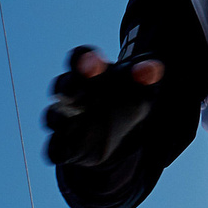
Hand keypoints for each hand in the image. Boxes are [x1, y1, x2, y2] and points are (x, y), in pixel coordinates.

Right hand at [42, 46, 162, 167]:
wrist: (120, 138)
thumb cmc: (125, 102)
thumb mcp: (140, 90)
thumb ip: (145, 76)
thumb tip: (154, 69)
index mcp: (89, 72)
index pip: (80, 57)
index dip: (84, 59)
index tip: (94, 61)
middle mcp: (72, 93)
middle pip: (62, 85)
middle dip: (68, 86)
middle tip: (76, 88)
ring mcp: (66, 119)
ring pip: (53, 115)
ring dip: (59, 117)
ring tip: (69, 119)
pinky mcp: (64, 145)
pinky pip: (53, 147)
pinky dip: (55, 148)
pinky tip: (63, 149)